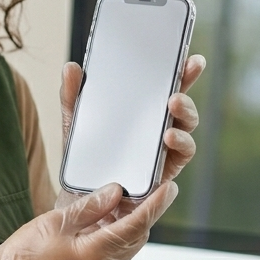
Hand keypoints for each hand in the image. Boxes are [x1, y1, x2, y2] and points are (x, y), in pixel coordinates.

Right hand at [0, 181, 176, 259]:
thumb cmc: (25, 253)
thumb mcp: (55, 221)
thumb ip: (90, 207)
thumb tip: (116, 191)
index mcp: (94, 254)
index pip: (135, 226)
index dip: (154, 205)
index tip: (169, 188)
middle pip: (136, 238)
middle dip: (144, 213)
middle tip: (147, 188)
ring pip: (127, 248)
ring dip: (130, 225)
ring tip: (125, 201)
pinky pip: (116, 257)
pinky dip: (118, 238)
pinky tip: (107, 222)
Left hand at [56, 53, 205, 211]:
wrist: (82, 204)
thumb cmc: (85, 162)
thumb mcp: (76, 126)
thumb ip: (73, 98)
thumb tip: (71, 68)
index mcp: (142, 113)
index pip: (164, 86)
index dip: (179, 70)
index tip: (188, 55)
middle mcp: (157, 129)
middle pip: (180, 104)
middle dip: (186, 86)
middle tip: (181, 74)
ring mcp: (163, 151)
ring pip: (186, 128)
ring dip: (186, 114)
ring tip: (173, 105)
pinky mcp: (164, 172)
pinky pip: (181, 156)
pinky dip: (180, 144)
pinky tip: (169, 137)